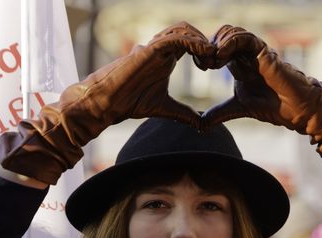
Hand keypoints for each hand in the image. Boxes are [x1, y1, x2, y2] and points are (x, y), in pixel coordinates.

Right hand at [0, 22, 214, 184]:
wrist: (106, 104)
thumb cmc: (129, 103)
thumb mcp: (165, 108)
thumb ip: (183, 113)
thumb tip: (201, 125)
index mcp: (164, 58)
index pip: (189, 43)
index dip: (204, 50)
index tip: (214, 67)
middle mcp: (159, 48)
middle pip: (188, 31)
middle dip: (205, 42)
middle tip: (215, 61)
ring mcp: (153, 47)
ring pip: (183, 29)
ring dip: (200, 40)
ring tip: (210, 58)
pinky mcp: (148, 50)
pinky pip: (174, 38)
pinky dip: (191, 42)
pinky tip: (202, 54)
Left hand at [197, 25, 321, 155]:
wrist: (297, 110)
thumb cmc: (274, 106)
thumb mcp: (238, 108)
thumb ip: (219, 113)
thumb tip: (201, 126)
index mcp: (238, 64)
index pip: (216, 47)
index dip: (204, 53)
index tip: (200, 67)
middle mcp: (246, 54)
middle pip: (221, 35)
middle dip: (208, 46)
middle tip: (204, 64)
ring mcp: (255, 52)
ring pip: (231, 31)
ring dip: (218, 44)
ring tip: (213, 62)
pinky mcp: (264, 52)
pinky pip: (244, 37)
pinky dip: (229, 43)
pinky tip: (221, 57)